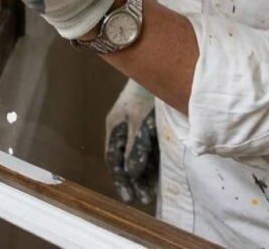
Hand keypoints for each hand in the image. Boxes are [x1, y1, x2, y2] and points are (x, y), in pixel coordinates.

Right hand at [105, 79, 157, 204]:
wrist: (155, 69)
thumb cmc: (143, 96)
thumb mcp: (138, 123)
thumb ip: (135, 148)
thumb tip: (131, 172)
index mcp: (115, 128)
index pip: (113, 160)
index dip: (120, 179)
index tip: (128, 196)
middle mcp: (122, 130)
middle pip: (124, 160)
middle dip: (132, 180)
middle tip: (140, 199)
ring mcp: (134, 128)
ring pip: (135, 156)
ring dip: (141, 174)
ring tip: (149, 192)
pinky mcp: (146, 126)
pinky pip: (146, 150)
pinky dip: (149, 163)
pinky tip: (156, 175)